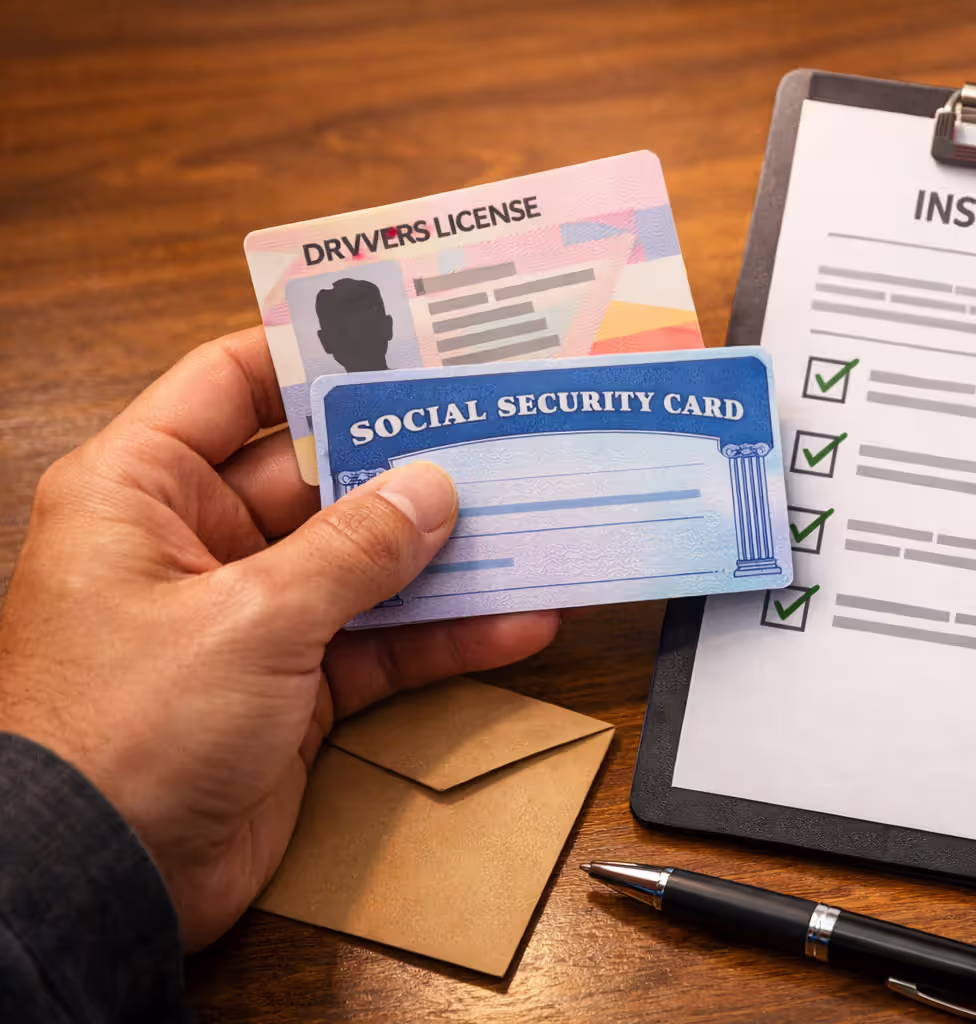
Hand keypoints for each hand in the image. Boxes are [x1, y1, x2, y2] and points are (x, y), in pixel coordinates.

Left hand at [0, 327, 560, 950]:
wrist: (97, 884)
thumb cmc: (120, 732)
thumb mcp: (249, 618)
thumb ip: (352, 549)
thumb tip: (431, 489)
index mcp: (141, 491)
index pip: (231, 384)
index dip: (313, 355)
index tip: (403, 339)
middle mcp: (192, 544)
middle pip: (319, 475)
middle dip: (408, 462)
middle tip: (498, 433)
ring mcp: (247, 617)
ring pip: (362, 562)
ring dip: (441, 552)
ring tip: (532, 520)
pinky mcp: (290, 687)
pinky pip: (379, 642)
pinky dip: (442, 635)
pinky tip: (515, 620)